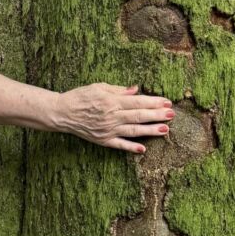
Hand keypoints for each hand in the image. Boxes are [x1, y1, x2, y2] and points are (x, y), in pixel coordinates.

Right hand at [57, 83, 174, 152]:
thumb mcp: (99, 87)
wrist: (62, 113)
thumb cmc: (80, 97)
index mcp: (112, 101)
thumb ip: (118, 90)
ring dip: (150, 130)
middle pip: (139, 116)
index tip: (166, 102)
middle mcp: (112, 117)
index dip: (153, 102)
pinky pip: (119, 145)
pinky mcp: (103, 140)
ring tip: (165, 130)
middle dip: (157, 115)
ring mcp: (108, 130)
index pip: (138, 102)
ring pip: (134, 131)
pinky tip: (143, 148)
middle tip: (172, 115)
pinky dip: (131, 147)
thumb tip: (136, 90)